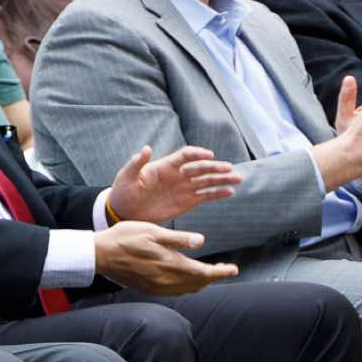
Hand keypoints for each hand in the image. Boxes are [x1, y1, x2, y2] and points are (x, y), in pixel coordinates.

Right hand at [92, 221, 237, 295]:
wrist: (99, 255)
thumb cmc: (125, 237)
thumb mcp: (153, 231)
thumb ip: (178, 239)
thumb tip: (201, 241)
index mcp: (170, 264)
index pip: (204, 273)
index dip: (221, 272)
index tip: (234, 269)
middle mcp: (165, 280)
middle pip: (198, 284)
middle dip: (214, 277)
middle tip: (226, 269)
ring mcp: (156, 287)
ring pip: (187, 289)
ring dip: (201, 283)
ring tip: (211, 273)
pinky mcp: (148, 289)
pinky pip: (174, 292)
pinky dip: (186, 286)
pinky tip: (187, 279)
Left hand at [108, 144, 242, 223]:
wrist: (125, 211)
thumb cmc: (124, 191)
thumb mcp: (127, 177)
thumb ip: (137, 164)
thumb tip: (146, 149)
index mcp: (166, 166)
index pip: (185, 156)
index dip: (197, 154)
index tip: (209, 155)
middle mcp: (179, 175)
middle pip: (201, 168)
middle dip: (216, 168)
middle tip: (230, 169)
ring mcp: (185, 188)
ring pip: (207, 182)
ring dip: (222, 180)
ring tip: (238, 179)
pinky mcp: (187, 202)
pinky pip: (206, 196)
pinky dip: (218, 194)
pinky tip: (230, 192)